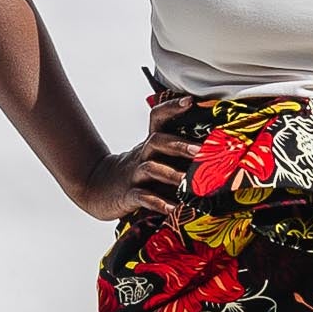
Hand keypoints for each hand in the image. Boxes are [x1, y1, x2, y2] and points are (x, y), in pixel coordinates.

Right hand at [74, 92, 198, 220]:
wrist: (98, 188)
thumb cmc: (137, 172)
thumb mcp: (153, 156)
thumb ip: (177, 152)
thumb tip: (214, 150)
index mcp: (150, 143)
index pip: (158, 118)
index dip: (171, 108)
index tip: (190, 101)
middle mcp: (142, 155)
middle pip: (158, 141)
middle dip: (180, 145)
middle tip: (200, 151)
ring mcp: (134, 175)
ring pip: (151, 169)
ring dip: (172, 175)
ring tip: (189, 184)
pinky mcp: (128, 195)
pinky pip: (143, 197)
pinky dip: (159, 203)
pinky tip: (173, 210)